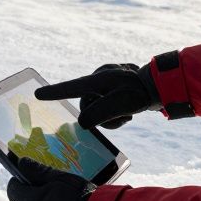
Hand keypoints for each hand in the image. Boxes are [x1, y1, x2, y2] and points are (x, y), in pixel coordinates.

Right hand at [36, 63, 159, 129]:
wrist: (163, 85)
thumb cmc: (142, 93)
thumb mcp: (121, 105)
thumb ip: (99, 114)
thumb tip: (82, 122)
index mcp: (98, 80)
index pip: (71, 88)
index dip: (54, 93)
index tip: (37, 94)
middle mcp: (99, 78)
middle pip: (87, 104)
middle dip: (102, 116)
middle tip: (123, 118)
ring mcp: (107, 81)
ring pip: (97, 106)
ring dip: (111, 116)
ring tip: (128, 115)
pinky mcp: (114, 86)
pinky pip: (106, 103)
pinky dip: (115, 112)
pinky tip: (128, 112)